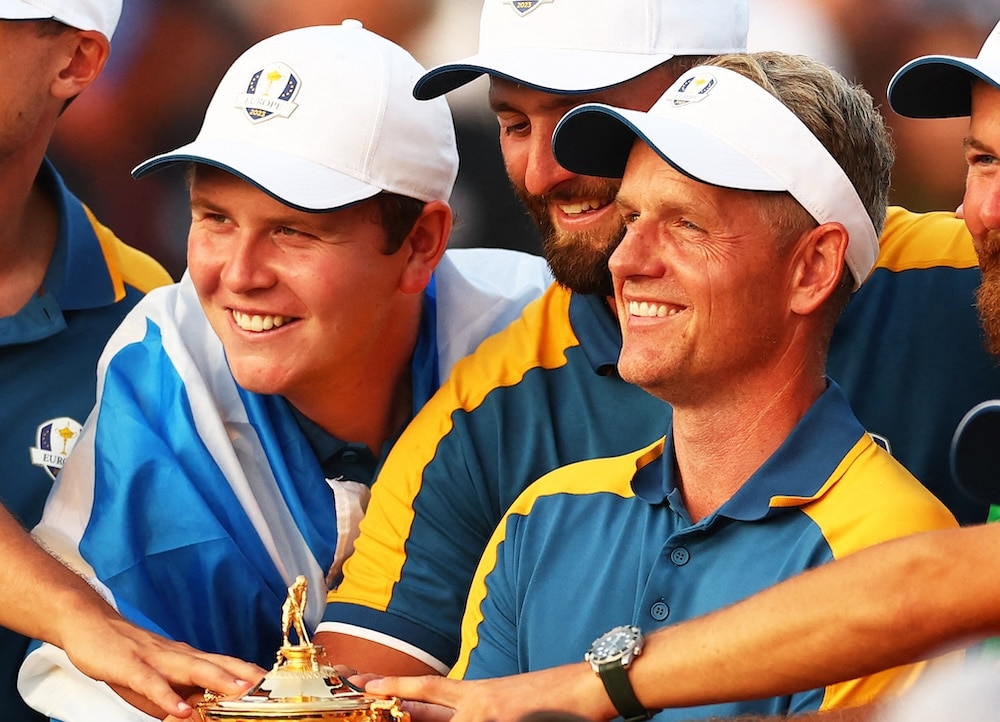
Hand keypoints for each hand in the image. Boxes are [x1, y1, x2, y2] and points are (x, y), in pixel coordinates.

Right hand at [60, 613, 263, 717]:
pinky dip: (167, 697)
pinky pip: (152, 683)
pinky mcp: (130, 666)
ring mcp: (155, 659)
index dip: (250, 674)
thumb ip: (181, 693)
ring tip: (240, 693)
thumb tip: (202, 712)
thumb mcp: (159, 678)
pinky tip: (180, 711)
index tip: (275, 684)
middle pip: (218, 664)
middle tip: (270, 688)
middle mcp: (178, 654)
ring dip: (218, 681)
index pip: (226, 664)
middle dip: (245, 676)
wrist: (91, 625)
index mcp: (187, 657)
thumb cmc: (127, 654)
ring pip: (191, 669)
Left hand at [363, 663, 613, 721]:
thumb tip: (460, 714)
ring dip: (429, 720)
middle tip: (361, 690)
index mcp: (477, 693)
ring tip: (404, 712)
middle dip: (392, 704)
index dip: (396, 688)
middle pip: (423, 709)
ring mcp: (490, 717)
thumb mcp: (508, 699)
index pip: (427, 691)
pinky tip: (459, 719)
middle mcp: (476, 705)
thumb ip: (479, 709)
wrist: (588, 687)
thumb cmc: (552, 697)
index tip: (367, 684)